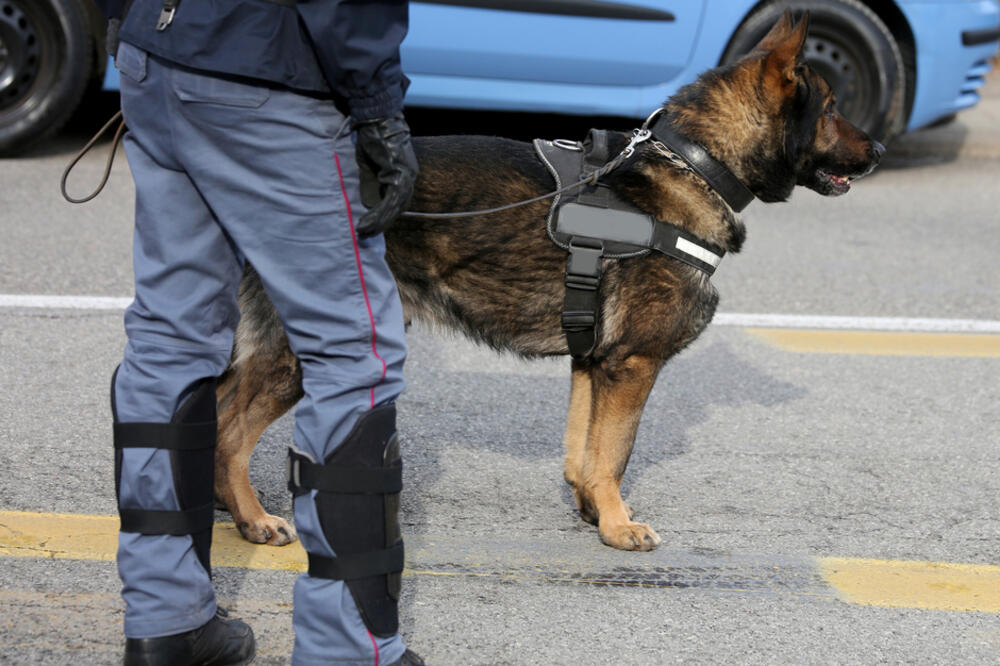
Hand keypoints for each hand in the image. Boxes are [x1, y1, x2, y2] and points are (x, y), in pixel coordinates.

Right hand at [354, 112, 418, 237]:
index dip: (385, 216)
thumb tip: (369, 204)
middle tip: (366, 234)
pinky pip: (390, 200)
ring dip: (378, 222)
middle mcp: (409, 177)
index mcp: (404, 174)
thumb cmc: (372, 138)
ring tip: (363, 231)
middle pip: (398, 208)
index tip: (372, 226)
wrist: (377, 119)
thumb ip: (372, 183)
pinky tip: (367, 222)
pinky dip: (379, 213)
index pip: (397, 201)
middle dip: (382, 223)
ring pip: (394, 207)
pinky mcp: (400, 175)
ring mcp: (406, 176)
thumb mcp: (370, 165)